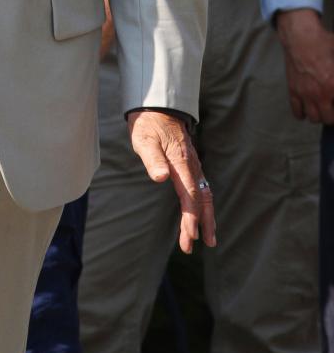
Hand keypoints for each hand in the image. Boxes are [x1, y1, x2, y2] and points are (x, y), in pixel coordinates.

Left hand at [127, 110, 215, 252]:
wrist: (158, 107)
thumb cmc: (148, 125)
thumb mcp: (144, 140)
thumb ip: (152, 159)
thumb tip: (161, 178)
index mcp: (181, 162)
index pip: (190, 195)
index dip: (190, 218)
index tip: (190, 237)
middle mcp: (192, 166)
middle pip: (201, 199)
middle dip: (200, 224)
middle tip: (194, 246)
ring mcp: (193, 165)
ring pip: (205, 195)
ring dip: (206, 218)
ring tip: (208, 239)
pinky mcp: (191, 165)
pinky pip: (202, 188)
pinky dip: (204, 206)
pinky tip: (202, 216)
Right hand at [276, 8, 333, 122]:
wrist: (300, 36)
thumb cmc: (322, 43)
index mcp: (333, 85)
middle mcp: (320, 94)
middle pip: (328, 118)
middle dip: (333, 115)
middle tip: (333, 107)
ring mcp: (305, 93)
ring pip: (314, 118)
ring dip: (319, 115)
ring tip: (322, 109)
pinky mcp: (293, 90)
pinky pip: (297, 111)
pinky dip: (302, 114)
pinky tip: (306, 109)